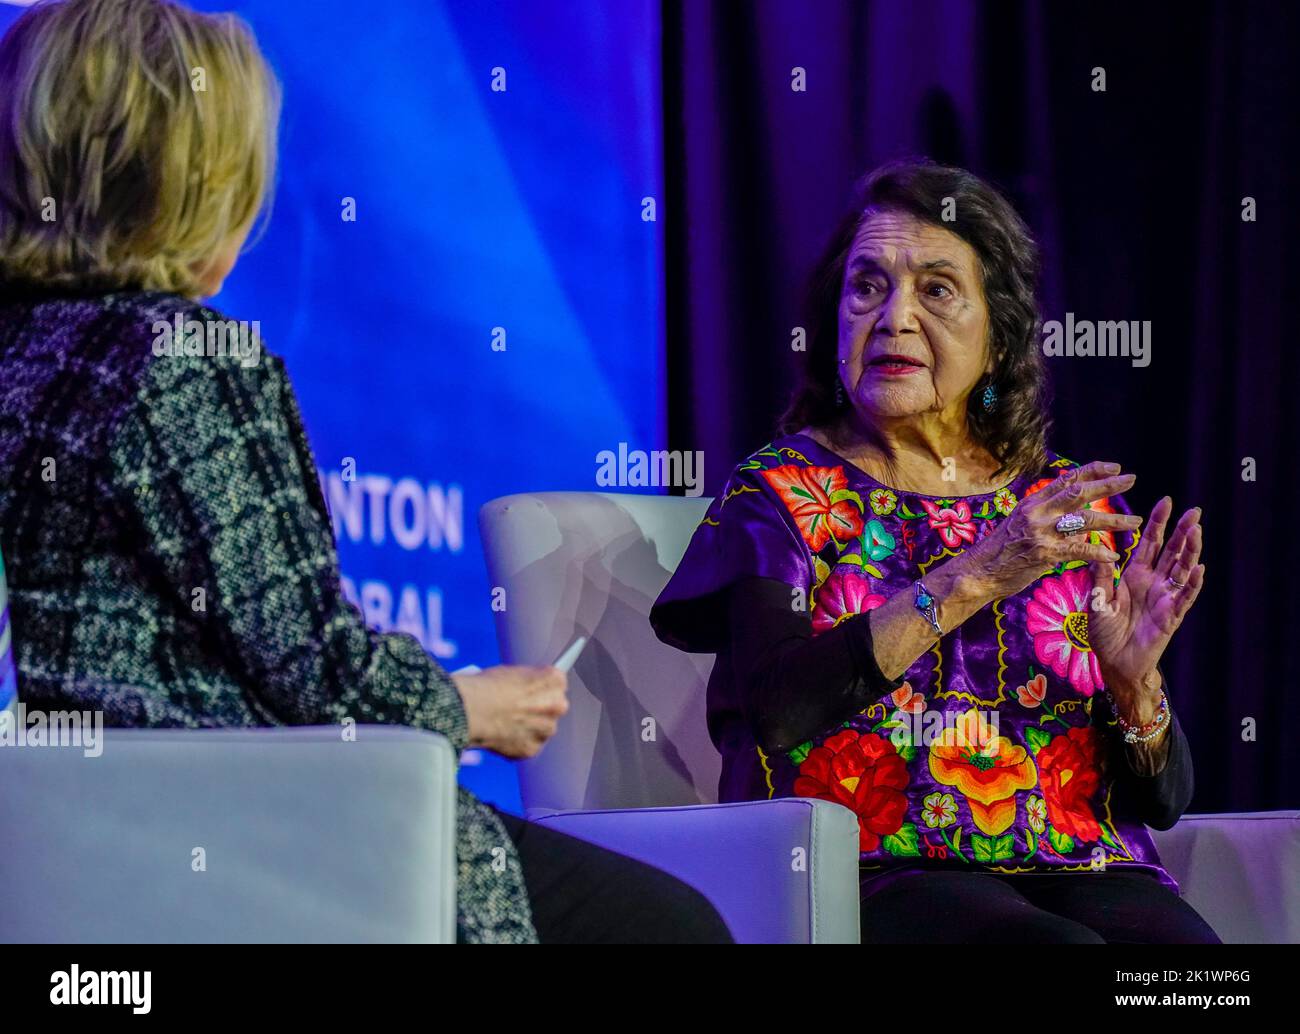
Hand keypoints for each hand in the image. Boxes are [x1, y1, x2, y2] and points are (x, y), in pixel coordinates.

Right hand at [451, 664, 568, 758]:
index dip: (540, 688)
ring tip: (505, 724)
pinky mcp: (532, 749)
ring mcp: (546, 729)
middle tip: (519, 710)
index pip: (556, 683)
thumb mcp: (512, 672)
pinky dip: (516, 744)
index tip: (532, 692)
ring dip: (529, 728)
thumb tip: (527, 691)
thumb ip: (528, 683)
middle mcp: (557, 705)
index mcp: (555, 680)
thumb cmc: (486, 687)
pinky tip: (500, 736)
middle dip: (539, 709)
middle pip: (553, 707)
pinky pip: (528, 746)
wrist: (471, 710)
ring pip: (542, 729)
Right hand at [962, 461, 1142, 599]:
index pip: (1067, 479)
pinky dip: (1098, 553)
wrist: (979, 571)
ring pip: (1084, 519)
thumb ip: (1048, 519)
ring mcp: (1041, 531)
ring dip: (1114, 520)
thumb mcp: (1022, 525)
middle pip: (1079, 492)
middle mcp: (1038, 512)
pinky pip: (1078, 551)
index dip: (1093, 470)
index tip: (1115, 467)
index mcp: (1033, 502)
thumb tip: (1076, 523)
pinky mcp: (1044, 553)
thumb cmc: (1001, 551)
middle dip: (1108, 485)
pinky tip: (1113, 556)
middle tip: (1132, 480)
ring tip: (1135, 521)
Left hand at [1089, 496, 1203, 700]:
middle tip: (1194, 510)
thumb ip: (1099, 574)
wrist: (1114, 662)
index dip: (1158, 523)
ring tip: (1196, 531)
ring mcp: (1165, 598)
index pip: (1150, 543)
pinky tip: (1199, 568)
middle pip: (1172, 552)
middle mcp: (1153, 583)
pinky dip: (1192, 583)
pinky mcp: (1171, 616)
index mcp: (1134, 575)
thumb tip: (1093, 541)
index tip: (1166, 501)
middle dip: (1182, 531)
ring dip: (1190, 551)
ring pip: (1182, 570)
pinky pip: (1184, 597)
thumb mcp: (1097, 599)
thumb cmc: (1104, 632)